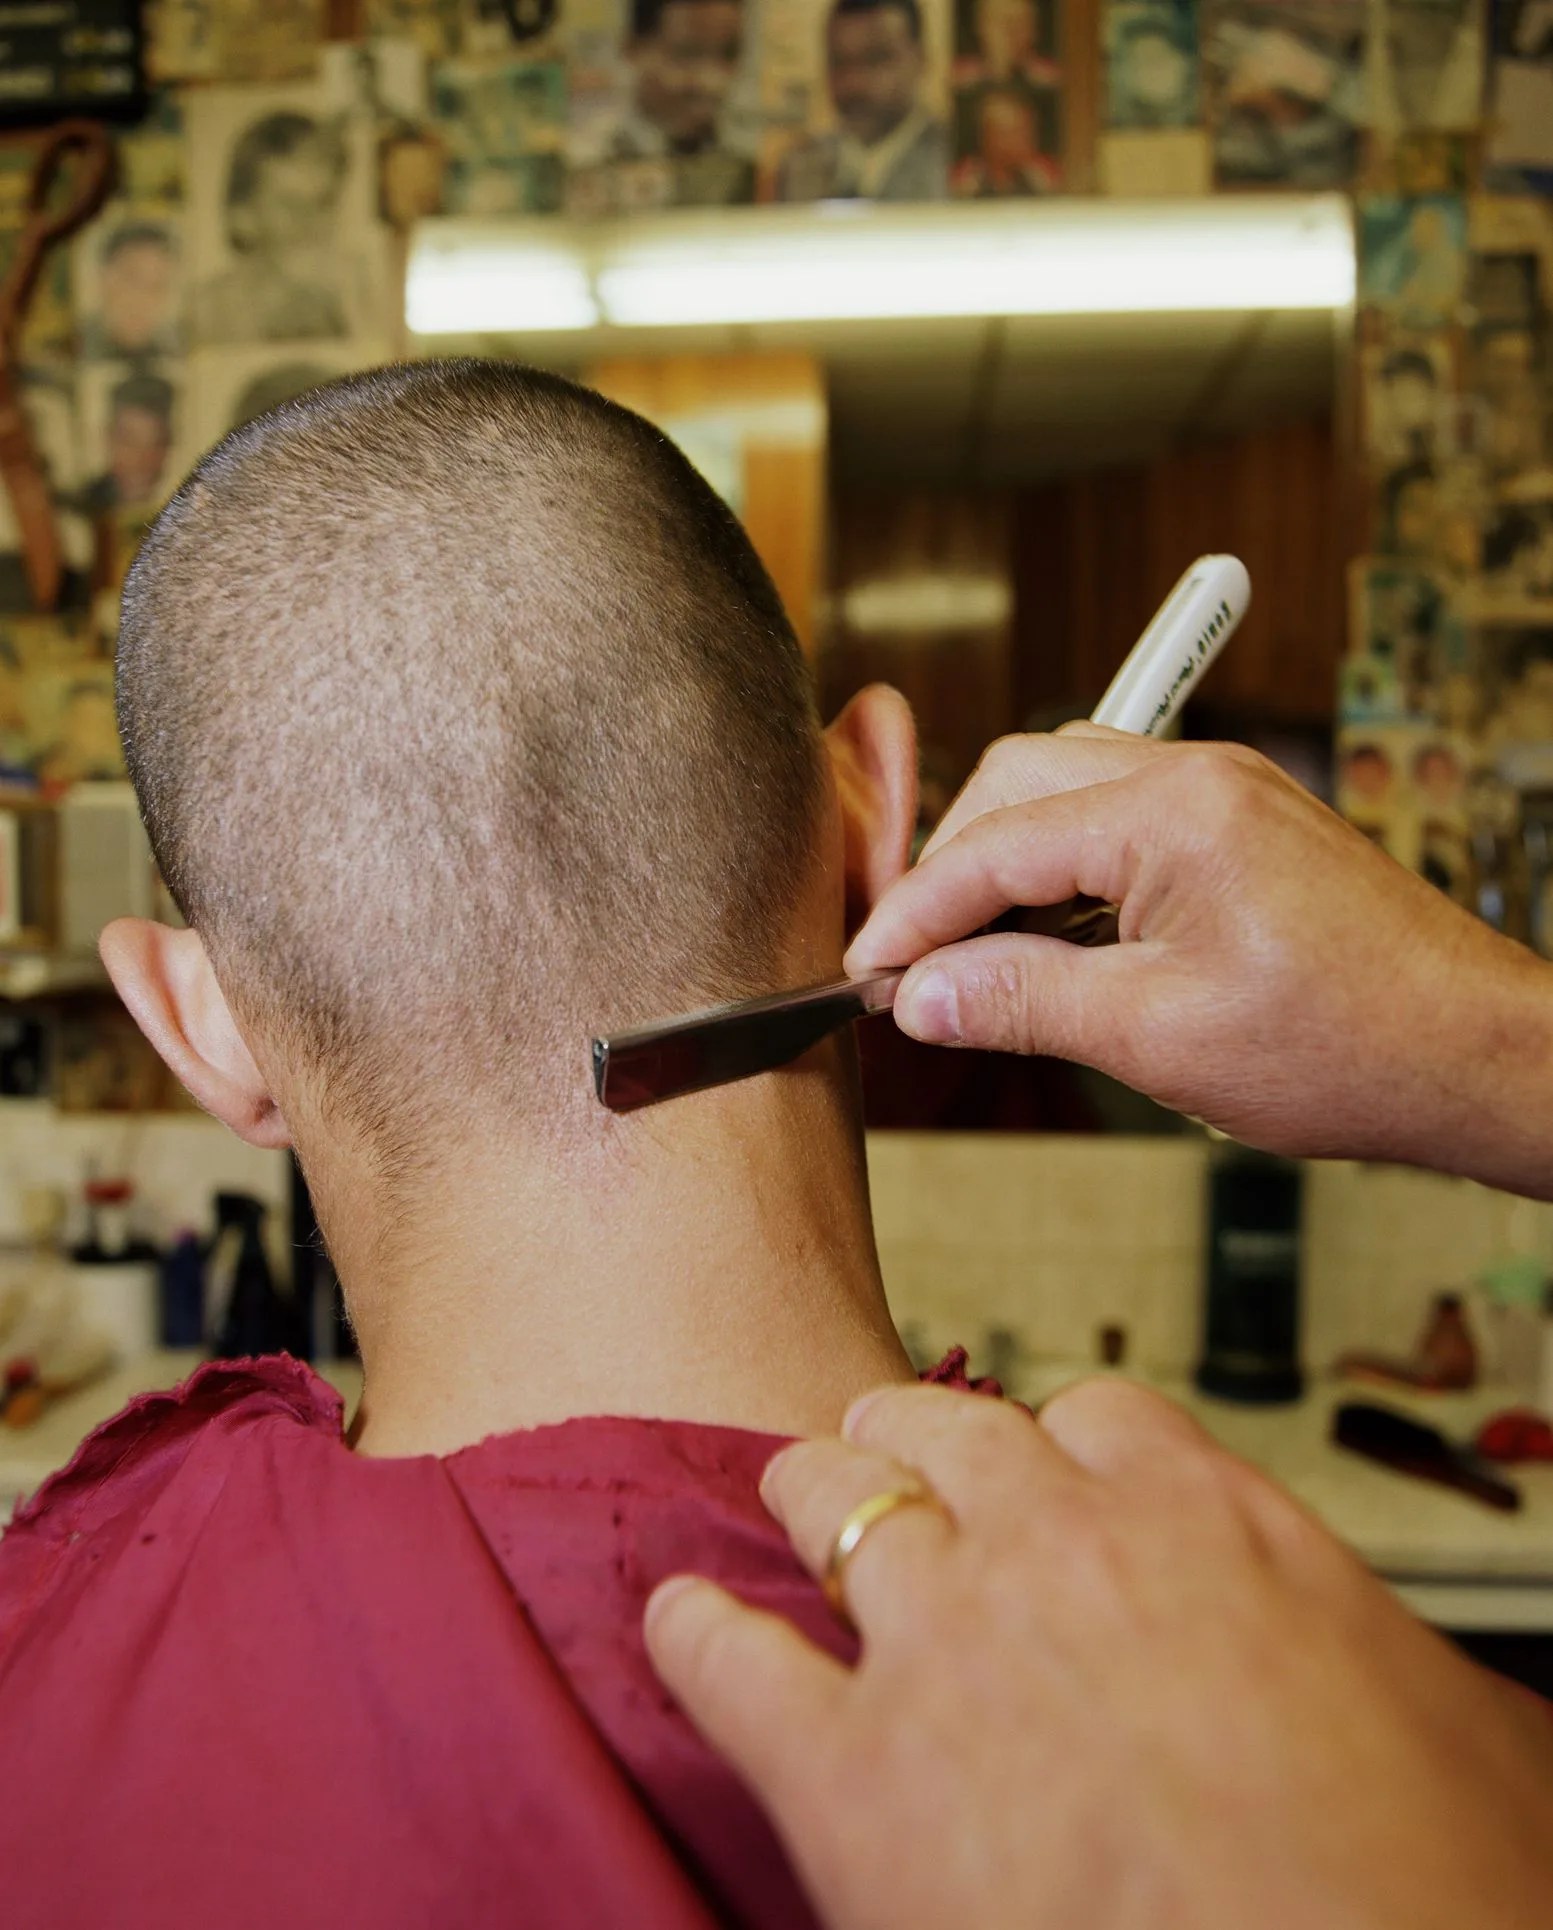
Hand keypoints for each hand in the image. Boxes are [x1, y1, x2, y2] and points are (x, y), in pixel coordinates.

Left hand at [646, 1382, 1552, 1929]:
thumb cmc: (1421, 1898)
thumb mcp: (1461, 1743)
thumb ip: (1367, 1665)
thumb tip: (1406, 1689)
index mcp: (1208, 1524)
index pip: (1104, 1418)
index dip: (1066, 1444)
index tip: (1051, 1470)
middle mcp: (1059, 1551)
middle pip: (948, 1427)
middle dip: (917, 1435)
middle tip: (899, 1452)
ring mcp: (941, 1644)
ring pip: (831, 1494)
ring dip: (810, 1490)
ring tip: (793, 1496)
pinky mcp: (845, 1773)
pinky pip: (726, 1658)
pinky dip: (695, 1635)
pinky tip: (682, 1626)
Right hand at [845, 730, 1552, 1197]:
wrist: (1474, 1056)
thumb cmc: (1348, 1047)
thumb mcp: (1157, 1038)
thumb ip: (1024, 1001)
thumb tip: (924, 996)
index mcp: (1173, 811)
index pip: (994, 843)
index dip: (916, 914)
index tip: (869, 972)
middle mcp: (1197, 774)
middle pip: (1018, 780)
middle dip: (953, 867)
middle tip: (918, 960)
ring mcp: (1226, 790)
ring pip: (1066, 784)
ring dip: (1008, 857)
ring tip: (979, 950)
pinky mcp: (1244, 821)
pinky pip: (1121, 812)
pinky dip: (1068, 864)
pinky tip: (1057, 936)